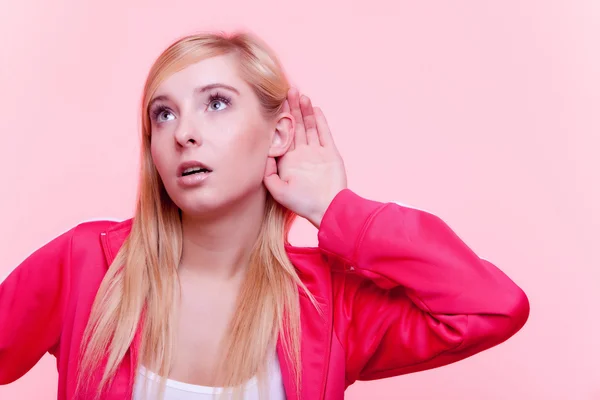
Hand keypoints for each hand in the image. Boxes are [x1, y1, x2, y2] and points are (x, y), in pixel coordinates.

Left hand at [263, 88, 346, 227]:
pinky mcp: (331, 153)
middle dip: (292, 109)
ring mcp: (317, 153)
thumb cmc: (302, 202)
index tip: (274, 104)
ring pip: (310, 126)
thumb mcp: (277, 189)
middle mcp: (302, 154)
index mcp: (288, 161)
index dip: (279, 120)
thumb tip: (262, 152)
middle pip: (296, 126)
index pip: (282, 135)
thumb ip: (267, 172)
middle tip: (288, 91)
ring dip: (305, 111)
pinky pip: (324, 133)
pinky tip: (314, 108)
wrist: (328, 208)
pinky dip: (319, 121)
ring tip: (300, 95)